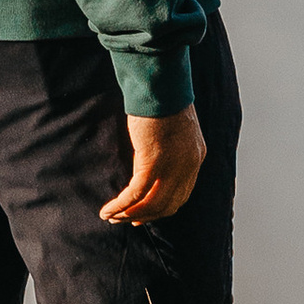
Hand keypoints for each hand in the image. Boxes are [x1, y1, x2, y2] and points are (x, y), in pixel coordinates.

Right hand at [101, 105, 204, 226]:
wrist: (160, 83)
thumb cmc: (162, 98)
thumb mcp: (172, 128)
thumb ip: (167, 149)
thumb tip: (145, 164)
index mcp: (195, 157)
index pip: (181, 194)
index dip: (162, 208)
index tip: (144, 214)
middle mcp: (188, 165)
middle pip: (168, 204)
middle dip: (145, 216)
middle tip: (127, 220)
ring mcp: (172, 165)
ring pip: (151, 204)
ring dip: (129, 214)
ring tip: (112, 217)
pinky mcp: (152, 161)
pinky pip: (135, 193)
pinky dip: (120, 204)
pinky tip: (108, 209)